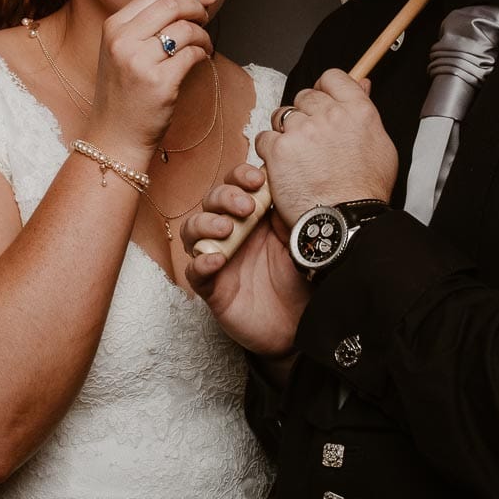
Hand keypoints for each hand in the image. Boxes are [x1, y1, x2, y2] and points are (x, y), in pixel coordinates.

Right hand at [86, 0, 216, 156]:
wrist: (115, 136)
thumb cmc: (123, 93)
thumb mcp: (120, 51)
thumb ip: (144, 25)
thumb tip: (186, 1)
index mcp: (113, 27)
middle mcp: (122, 41)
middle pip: (172, 5)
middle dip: (198, 8)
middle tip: (208, 17)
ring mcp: (140, 62)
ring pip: (186, 30)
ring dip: (203, 34)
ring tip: (204, 45)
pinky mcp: (160, 83)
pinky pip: (192, 55)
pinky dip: (202, 54)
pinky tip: (201, 59)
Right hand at [185, 164, 309, 358]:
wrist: (305, 323)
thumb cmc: (305, 278)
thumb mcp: (301, 237)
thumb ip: (290, 208)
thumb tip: (288, 175)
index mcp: (255, 216)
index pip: (236, 184)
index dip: (240, 177)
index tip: (256, 180)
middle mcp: (233, 233)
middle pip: (211, 202)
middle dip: (225, 198)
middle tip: (246, 207)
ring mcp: (220, 259)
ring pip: (193, 231)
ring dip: (206, 224)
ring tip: (227, 229)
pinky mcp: (212, 288)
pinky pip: (193, 272)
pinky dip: (200, 262)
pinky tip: (217, 259)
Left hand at [253, 70, 397, 226]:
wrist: (346, 221)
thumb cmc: (365, 190)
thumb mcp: (380, 144)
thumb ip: (365, 110)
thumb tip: (362, 83)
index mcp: (357, 110)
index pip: (333, 78)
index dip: (323, 88)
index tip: (321, 102)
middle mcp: (330, 115)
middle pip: (304, 97)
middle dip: (304, 115)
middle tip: (310, 141)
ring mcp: (302, 130)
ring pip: (282, 116)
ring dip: (286, 133)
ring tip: (297, 158)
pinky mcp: (279, 149)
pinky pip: (264, 137)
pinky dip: (269, 151)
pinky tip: (282, 167)